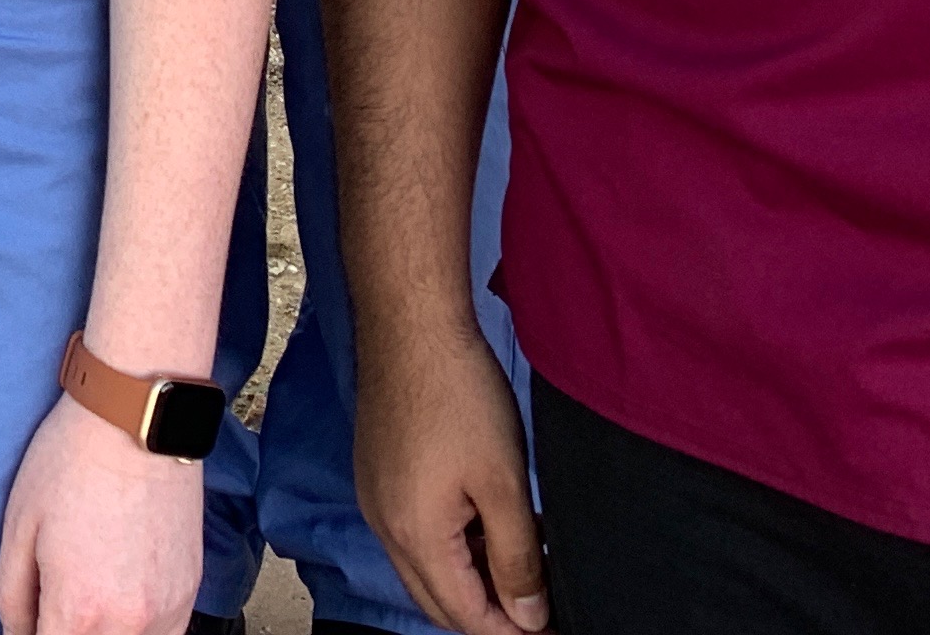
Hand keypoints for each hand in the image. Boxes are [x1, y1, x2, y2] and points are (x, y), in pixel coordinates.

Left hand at [0, 395, 202, 633]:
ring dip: (105, 634)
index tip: (32, 622)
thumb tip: (18, 634)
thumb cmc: (70, 463)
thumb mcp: (19, 528)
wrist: (137, 421)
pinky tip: (120, 604)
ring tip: (88, 599)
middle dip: (67, 632)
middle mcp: (129, 624)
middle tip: (54, 605)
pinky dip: (140, 631)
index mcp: (79, 610)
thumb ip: (13, 598)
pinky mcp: (190, 594)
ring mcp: (167, 613)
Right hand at [355, 326, 547, 632]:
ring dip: (472, 579)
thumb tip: (529, 617)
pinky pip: (414, 533)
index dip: (512, 631)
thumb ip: (518, 559)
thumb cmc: (459, 396)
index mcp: (414, 535)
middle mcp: (384, 525)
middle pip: (437, 601)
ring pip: (425, 568)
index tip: (554, 627)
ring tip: (525, 562)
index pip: (464, 615)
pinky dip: (453, 546)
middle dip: (489, 614)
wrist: (411, 325)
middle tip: (540, 609)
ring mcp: (376, 497)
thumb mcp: (504, 484)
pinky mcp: (378, 472)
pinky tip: (490, 523)